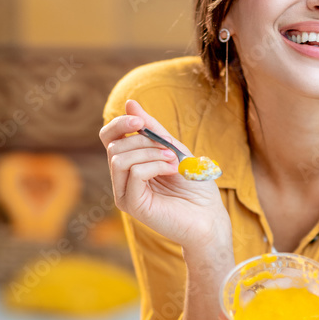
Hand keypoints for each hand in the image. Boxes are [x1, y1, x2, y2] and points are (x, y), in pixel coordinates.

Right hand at [99, 99, 228, 248]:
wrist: (210, 216)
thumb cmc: (194, 185)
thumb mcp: (173, 148)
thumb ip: (152, 129)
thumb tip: (130, 103)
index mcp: (129, 165)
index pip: (108, 138)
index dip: (119, 124)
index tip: (140, 120)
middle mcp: (122, 180)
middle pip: (114, 146)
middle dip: (143, 140)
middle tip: (169, 150)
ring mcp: (125, 194)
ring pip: (119, 158)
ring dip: (150, 152)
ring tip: (173, 161)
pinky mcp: (133, 205)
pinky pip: (134, 173)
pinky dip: (154, 165)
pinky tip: (172, 170)